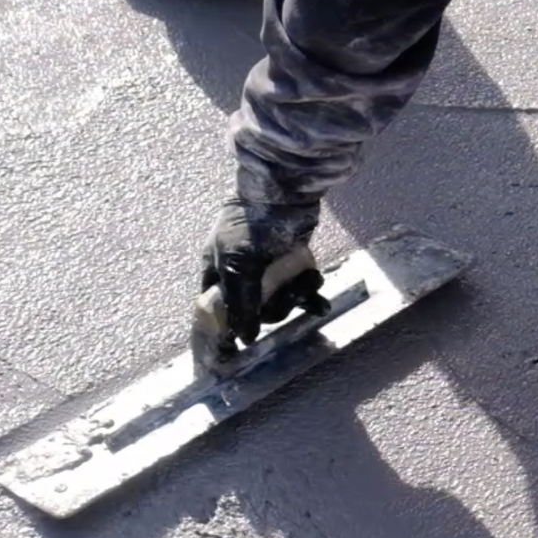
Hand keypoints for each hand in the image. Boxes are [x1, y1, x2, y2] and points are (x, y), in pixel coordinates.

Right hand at [194, 198, 328, 368]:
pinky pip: (299, 289)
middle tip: (283, 298)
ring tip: (305, 286)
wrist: (283, 192)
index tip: (240, 346)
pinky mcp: (292, 265)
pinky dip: (309, 294)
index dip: (227, 328)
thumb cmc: (251, 226)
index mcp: (217, 271)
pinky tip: (321, 303)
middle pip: (254, 310)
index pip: (216, 310)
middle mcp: (241, 274)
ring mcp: (268, 270)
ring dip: (294, 298)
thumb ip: (240, 303)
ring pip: (280, 301)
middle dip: (272, 308)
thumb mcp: (238, 266)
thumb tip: (244, 338)